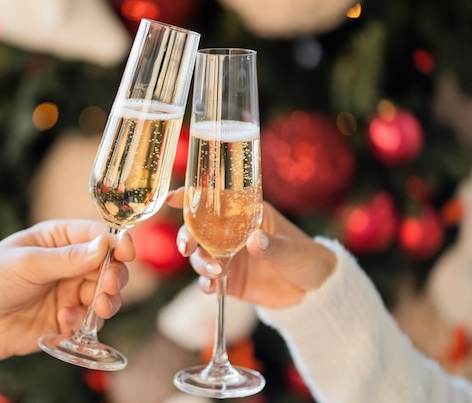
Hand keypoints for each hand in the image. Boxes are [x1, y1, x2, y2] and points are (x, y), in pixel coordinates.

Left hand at [0, 219, 132, 361]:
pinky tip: (64, 323)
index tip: (126, 254)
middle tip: (109, 287)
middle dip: (114, 276)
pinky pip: (88, 321)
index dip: (116, 243)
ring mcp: (69, 291)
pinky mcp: (67, 318)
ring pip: (104, 294)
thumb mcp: (27, 263)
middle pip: (108, 266)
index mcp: (59, 239)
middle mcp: (70, 264)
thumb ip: (67, 258)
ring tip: (98, 309)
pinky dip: (83, 323)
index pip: (97, 235)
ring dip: (106, 301)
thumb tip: (104, 245)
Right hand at [167, 188, 334, 308]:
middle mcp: (232, 233)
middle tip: (187, 248)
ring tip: (215, 273)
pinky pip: (209, 280)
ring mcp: (229, 257)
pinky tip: (211, 288)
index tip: (173, 199)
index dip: (191, 196)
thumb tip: (254, 240)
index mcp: (247, 213)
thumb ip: (274, 245)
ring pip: (200, 255)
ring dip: (200, 262)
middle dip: (187, 236)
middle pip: (198, 229)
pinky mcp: (230, 280)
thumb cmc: (309, 258)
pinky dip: (206, 284)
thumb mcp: (295, 250)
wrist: (316, 293)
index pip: (215, 199)